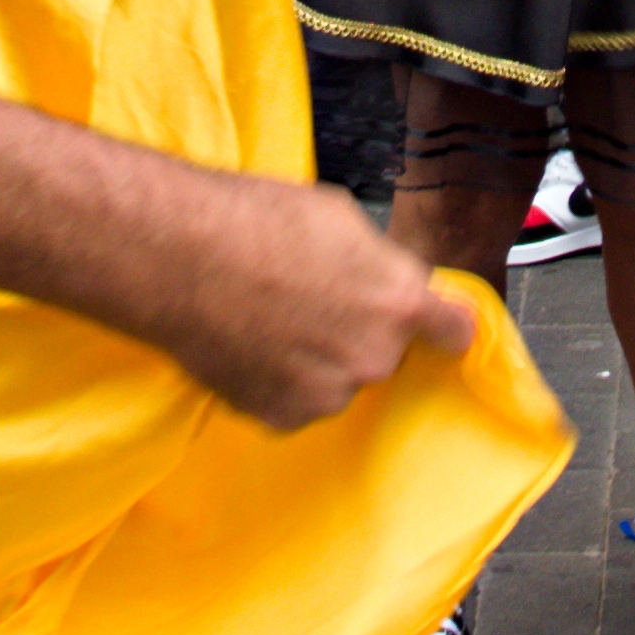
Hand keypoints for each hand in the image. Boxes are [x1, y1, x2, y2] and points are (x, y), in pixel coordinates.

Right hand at [133, 171, 478, 430]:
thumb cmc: (253, 222)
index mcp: (399, 302)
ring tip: (272, 318)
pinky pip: (296, 401)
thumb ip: (378, 262)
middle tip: (314, 299)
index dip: (445, 325)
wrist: (179, 258)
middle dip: (361, 329)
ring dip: (318, 358)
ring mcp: (327, 393)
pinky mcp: (280, 416)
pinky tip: (252, 344)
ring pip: (338, 377)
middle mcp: (372, 356)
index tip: (440, 327)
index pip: (455, 331)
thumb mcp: (341, 218)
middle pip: (385, 350)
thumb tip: (384, 276)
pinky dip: (280, 380)